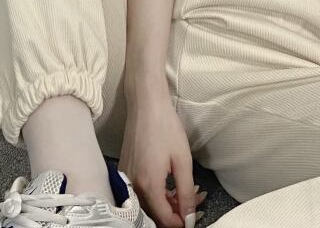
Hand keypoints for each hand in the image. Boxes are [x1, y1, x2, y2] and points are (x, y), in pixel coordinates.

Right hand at [119, 92, 200, 227]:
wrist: (146, 104)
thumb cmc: (165, 126)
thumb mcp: (182, 159)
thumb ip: (186, 191)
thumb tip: (189, 216)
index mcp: (148, 185)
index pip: (163, 218)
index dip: (180, 223)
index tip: (192, 218)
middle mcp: (133, 186)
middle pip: (153, 214)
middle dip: (175, 213)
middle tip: (193, 203)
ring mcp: (127, 178)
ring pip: (147, 204)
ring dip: (166, 203)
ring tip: (186, 192)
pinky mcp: (125, 170)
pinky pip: (140, 192)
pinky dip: (156, 193)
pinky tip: (170, 185)